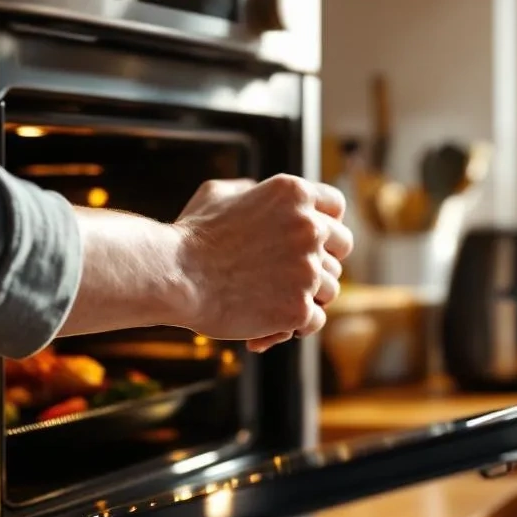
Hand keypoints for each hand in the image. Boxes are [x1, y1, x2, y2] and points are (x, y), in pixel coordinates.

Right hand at [174, 174, 351, 352]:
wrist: (175, 275)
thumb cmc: (190, 237)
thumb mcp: (218, 195)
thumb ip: (248, 191)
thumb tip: (257, 193)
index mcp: (293, 194)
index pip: (335, 207)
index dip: (327, 224)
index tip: (315, 240)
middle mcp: (309, 227)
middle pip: (341, 247)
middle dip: (323, 260)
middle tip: (297, 274)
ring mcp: (307, 269)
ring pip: (330, 287)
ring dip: (308, 295)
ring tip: (275, 301)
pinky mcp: (299, 307)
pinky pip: (315, 319)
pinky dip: (296, 325)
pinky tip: (272, 325)